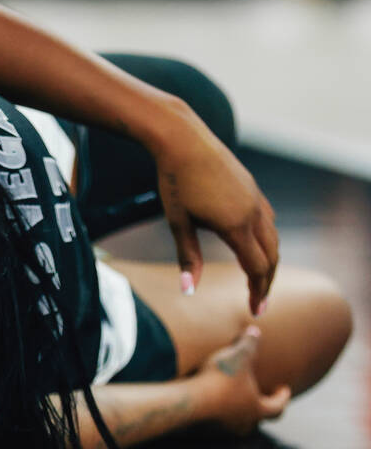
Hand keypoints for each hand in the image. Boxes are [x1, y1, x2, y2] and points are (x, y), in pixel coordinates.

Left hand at [154, 105, 278, 312]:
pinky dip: (266, 239)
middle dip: (266, 281)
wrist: (182, 139)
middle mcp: (253, 213)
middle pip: (271, 256)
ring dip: (269, 260)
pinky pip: (267, 219)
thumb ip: (187, 257)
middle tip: (258, 302)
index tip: (254, 310)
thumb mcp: (178, 222)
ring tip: (258, 277)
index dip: (257, 291)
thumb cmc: (175, 181)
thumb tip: (189, 290)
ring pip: (273, 237)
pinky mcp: (251, 186)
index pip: (257, 268)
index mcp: (236, 225)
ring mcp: (255, 198)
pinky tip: (254, 245)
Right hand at [201, 325, 290, 436]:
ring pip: (239, 421)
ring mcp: (226, 427)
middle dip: (262, 406)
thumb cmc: (219, 381)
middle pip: (260, 417)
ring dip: (240, 410)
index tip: (284, 388)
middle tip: (261, 395)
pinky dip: (220, 412)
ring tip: (235, 398)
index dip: (282, 396)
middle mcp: (245, 422)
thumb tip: (255, 331)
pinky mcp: (207, 427)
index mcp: (258, 409)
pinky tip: (213, 401)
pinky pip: (219, 421)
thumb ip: (248, 344)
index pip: (278, 406)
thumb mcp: (237, 357)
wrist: (189, 401)